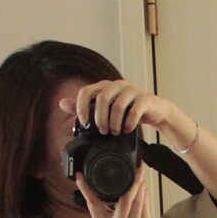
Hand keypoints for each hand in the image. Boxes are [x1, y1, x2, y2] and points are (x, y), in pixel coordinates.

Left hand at [58, 81, 172, 136]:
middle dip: (100, 118)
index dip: (82, 106)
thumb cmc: (127, 110)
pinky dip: (129, 123)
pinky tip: (127, 130)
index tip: (84, 122)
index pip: (87, 91)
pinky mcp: (144, 98)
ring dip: (114, 123)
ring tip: (115, 132)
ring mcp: (132, 91)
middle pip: (102, 98)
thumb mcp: (105, 109)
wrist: (154, 111)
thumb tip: (62, 103)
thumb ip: (85, 106)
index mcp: (105, 87)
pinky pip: (134, 110)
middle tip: (103, 131)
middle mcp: (117, 85)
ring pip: (118, 105)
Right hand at [74, 164, 156, 217]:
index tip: (79, 176)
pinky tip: (145, 185)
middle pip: (123, 201)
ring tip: (140, 171)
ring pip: (136, 203)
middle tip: (133, 167)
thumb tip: (93, 191)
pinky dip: (145, 195)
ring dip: (139, 185)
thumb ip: (100, 212)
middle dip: (129, 183)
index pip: (93, 204)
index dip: (86, 189)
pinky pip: (144, 208)